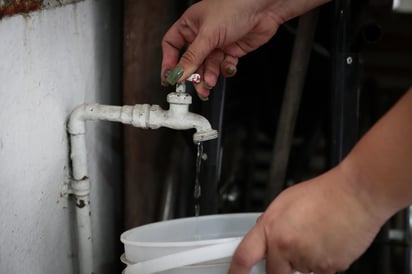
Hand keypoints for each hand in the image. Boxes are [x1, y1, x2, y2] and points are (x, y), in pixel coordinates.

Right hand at [161, 0, 283, 97]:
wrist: (264, 7)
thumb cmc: (235, 6)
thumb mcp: (208, 34)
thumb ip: (192, 57)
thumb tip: (178, 73)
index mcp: (190, 24)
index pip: (173, 46)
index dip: (170, 62)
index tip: (170, 77)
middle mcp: (203, 34)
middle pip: (192, 61)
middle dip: (194, 74)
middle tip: (196, 85)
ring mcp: (218, 43)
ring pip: (208, 66)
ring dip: (209, 75)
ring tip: (211, 81)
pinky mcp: (232, 50)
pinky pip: (224, 66)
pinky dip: (225, 70)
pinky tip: (228, 67)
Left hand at [229, 166, 385, 273]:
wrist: (356, 194)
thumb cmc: (324, 194)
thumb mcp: (284, 201)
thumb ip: (270, 224)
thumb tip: (264, 236)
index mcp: (272, 230)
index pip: (244, 257)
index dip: (236, 272)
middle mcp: (287, 248)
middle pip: (275, 273)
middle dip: (280, 267)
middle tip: (293, 247)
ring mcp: (309, 261)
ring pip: (300, 271)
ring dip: (304, 260)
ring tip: (316, 234)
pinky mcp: (330, 269)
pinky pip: (320, 271)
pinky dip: (322, 260)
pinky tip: (328, 240)